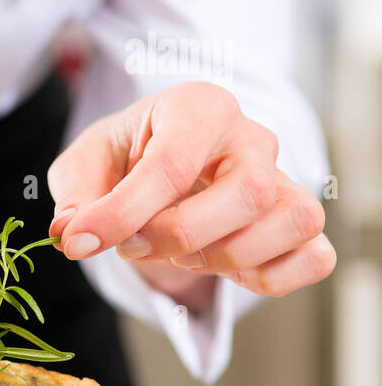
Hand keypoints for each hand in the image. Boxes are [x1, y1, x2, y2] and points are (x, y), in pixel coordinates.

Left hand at [47, 82, 334, 301]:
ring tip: (177, 253)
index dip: (122, 214)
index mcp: (198, 107)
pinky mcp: (301, 223)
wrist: (158, 169)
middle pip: (247, 191)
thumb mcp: (84, 167)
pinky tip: (220, 267)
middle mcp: (252, 137)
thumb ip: (75, 198)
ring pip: (291, 221)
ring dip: (225, 257)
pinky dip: (267, 278)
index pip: (172, 164)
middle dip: (180, 235)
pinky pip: (314, 257)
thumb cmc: (124, 159)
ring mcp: (287, 178)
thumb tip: (71, 235)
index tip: (79, 243)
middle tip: (132, 246)